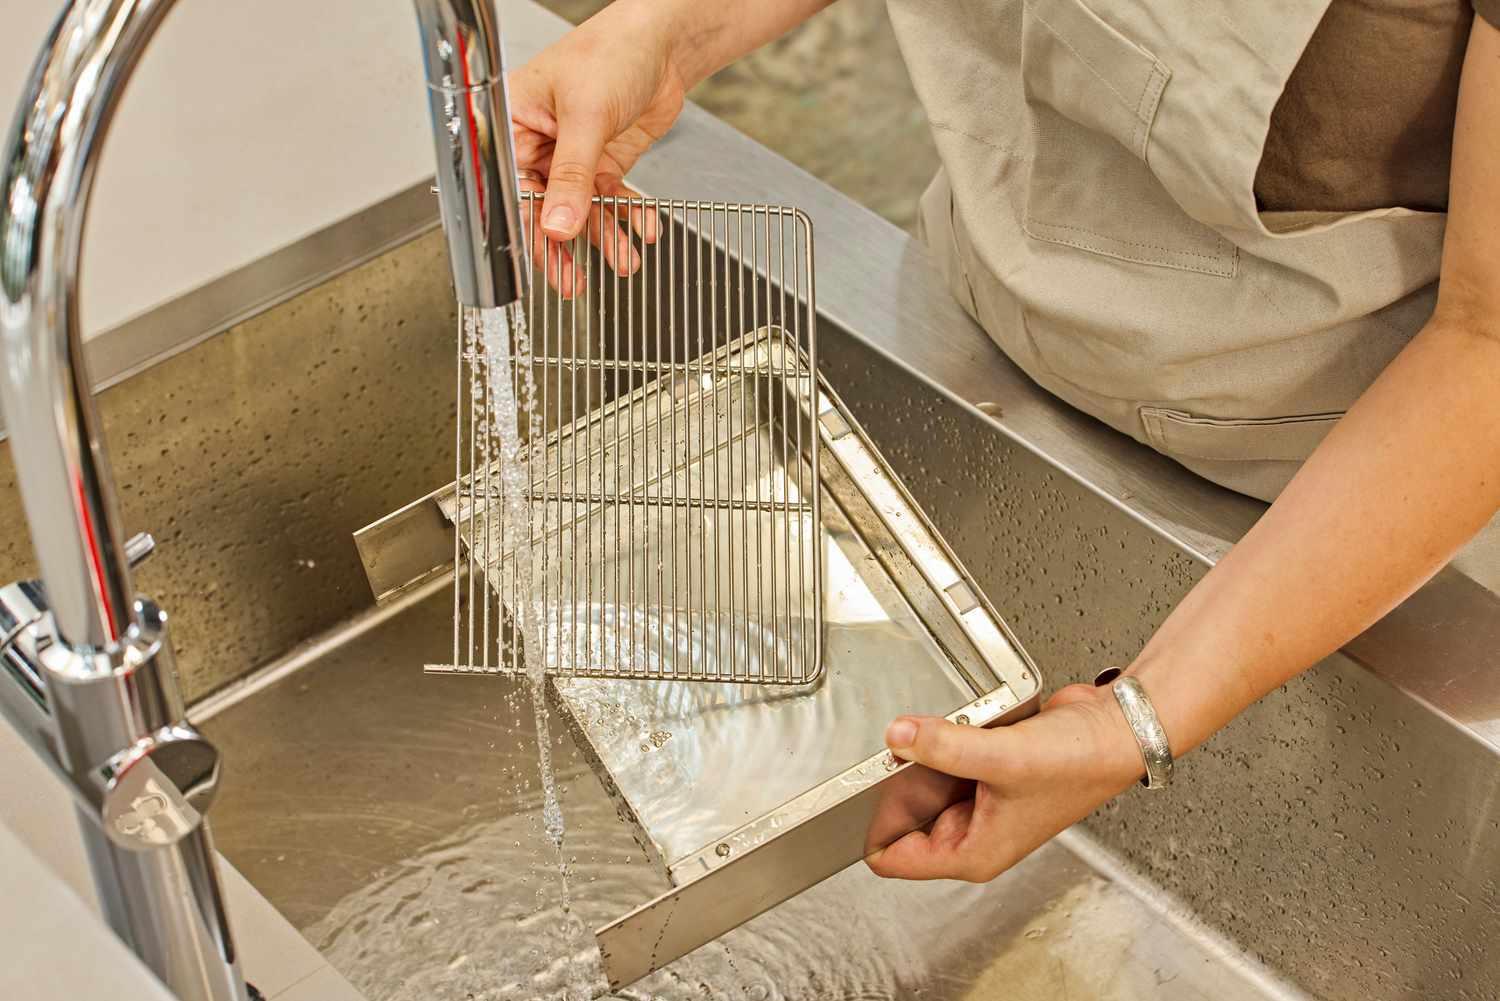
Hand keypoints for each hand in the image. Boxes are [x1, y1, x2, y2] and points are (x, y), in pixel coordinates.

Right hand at [507, 4, 684, 294]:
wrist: (664, 43)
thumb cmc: (612, 51)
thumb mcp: (586, 117)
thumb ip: (573, 176)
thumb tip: (559, 225)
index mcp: (513, 123)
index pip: (510, 185)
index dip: (525, 225)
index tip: (540, 259)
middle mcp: (540, 143)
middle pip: (545, 207)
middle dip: (565, 245)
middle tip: (573, 283)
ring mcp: (574, 154)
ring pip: (582, 209)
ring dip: (605, 237)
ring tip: (625, 260)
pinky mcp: (604, 160)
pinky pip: (611, 199)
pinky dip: (628, 216)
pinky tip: (643, 229)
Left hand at [867, 683, 1144, 881]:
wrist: (1116, 730)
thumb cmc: (1080, 764)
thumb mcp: (1002, 757)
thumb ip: (943, 746)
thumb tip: (897, 735)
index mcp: (971, 853)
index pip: (892, 857)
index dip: (870, 823)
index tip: (862, 785)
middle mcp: (972, 833)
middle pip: (902, 814)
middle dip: (896, 781)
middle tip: (899, 744)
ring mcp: (979, 802)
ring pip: (921, 781)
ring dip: (921, 755)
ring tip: (934, 729)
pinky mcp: (985, 770)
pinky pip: (943, 756)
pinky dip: (942, 739)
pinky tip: (956, 722)